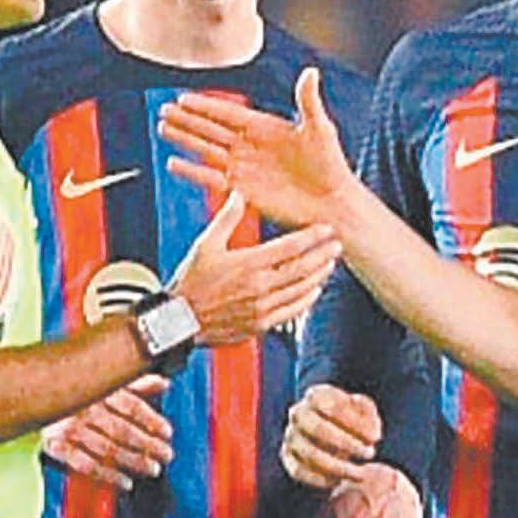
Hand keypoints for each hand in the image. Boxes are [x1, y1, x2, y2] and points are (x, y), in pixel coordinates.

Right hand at [41, 375, 173, 489]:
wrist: (28, 391)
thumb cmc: (74, 386)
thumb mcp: (104, 379)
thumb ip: (134, 383)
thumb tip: (164, 383)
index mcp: (98, 388)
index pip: (130, 405)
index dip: (151, 420)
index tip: (167, 432)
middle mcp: (84, 407)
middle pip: (122, 429)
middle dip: (148, 444)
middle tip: (166, 455)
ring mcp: (69, 428)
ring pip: (107, 449)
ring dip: (133, 461)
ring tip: (152, 469)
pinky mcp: (56, 445)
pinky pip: (85, 464)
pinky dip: (107, 475)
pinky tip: (125, 482)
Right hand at [159, 67, 357, 230]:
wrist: (332, 205)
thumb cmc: (331, 166)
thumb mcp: (320, 129)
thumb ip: (309, 101)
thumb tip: (310, 71)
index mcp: (265, 128)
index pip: (228, 114)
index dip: (205, 106)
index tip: (181, 98)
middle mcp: (250, 146)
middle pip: (211, 130)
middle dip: (186, 120)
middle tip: (163, 111)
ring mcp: (244, 168)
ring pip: (207, 150)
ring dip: (185, 140)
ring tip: (162, 129)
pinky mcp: (242, 190)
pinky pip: (211, 178)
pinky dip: (192, 171)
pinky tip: (173, 163)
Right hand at [169, 190, 340, 345]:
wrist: (179, 320)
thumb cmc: (191, 281)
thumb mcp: (205, 245)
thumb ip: (226, 218)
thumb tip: (239, 193)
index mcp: (248, 263)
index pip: (290, 247)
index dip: (311, 237)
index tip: (327, 228)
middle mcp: (259, 286)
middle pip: (302, 269)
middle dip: (322, 256)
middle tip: (337, 245)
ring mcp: (262, 308)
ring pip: (300, 290)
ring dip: (319, 276)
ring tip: (329, 265)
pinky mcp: (260, 324)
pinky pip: (291, 312)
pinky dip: (306, 300)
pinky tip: (314, 291)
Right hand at [282, 384, 381, 490]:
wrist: (330, 434)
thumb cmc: (350, 419)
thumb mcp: (363, 410)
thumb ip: (368, 415)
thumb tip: (371, 433)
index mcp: (316, 395)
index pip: (331, 405)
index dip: (355, 422)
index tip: (376, 437)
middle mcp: (298, 413)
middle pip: (318, 428)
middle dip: (347, 443)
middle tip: (369, 454)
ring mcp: (291, 435)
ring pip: (310, 453)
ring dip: (338, 466)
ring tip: (359, 474)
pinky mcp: (288, 457)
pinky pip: (300, 471)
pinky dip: (321, 479)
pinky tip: (339, 481)